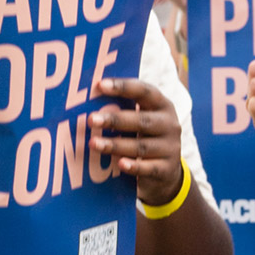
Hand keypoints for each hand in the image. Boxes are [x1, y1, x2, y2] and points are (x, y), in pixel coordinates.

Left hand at [90, 75, 187, 207]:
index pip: (144, 91)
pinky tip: (120, 164)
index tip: (100, 85)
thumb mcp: (137, 119)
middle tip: (90, 119)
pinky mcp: (167, 169)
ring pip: (141, 146)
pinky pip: (149, 168)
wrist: (165, 169)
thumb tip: (83, 99)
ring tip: (93, 143)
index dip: (123, 87)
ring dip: (115, 145)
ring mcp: (170, 147)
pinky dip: (135, 166)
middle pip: (141, 120)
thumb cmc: (142, 134)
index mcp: (161, 105)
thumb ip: (119, 108)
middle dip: (115, 119)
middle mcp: (169, 124)